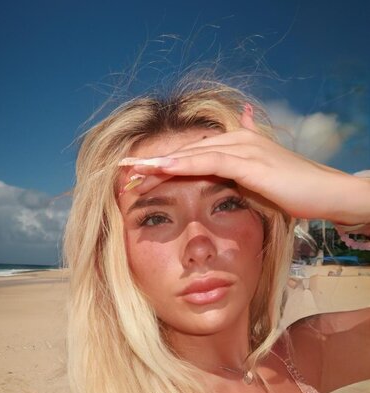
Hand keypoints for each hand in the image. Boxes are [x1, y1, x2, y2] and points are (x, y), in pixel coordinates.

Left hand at [118, 107, 369, 224]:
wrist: (327, 192)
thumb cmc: (296, 193)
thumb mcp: (262, 186)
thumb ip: (241, 180)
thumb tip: (227, 181)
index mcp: (237, 147)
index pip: (193, 154)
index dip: (165, 164)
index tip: (138, 176)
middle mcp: (238, 141)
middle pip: (186, 150)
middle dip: (154, 161)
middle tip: (124, 170)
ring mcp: (244, 149)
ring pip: (192, 153)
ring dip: (160, 161)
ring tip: (133, 169)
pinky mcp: (250, 162)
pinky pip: (210, 161)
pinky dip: (185, 164)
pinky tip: (164, 168)